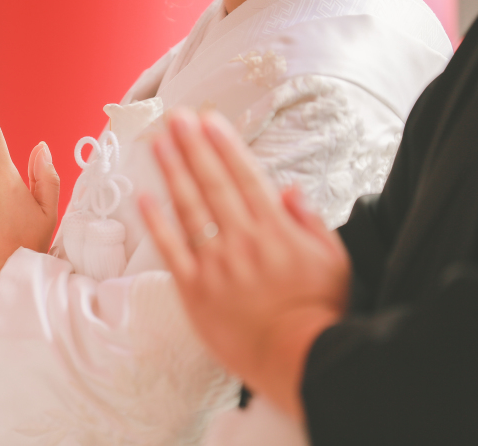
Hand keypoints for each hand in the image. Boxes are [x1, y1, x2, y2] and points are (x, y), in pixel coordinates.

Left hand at [138, 109, 349, 420]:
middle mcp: (242, 239)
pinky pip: (171, 250)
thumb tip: (290, 187)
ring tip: (158, 143)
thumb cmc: (320, 310)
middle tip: (175, 117)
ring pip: (189, 209)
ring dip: (172, 172)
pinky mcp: (195, 289)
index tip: (209, 120)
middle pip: (212, 183)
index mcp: (275, 229)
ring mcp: (216, 263)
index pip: (245, 176)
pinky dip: (157, 222)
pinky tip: (144, 197)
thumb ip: (310, 221)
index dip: (224, 145)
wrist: (300, 359)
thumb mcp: (334, 260)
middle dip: (193, 146)